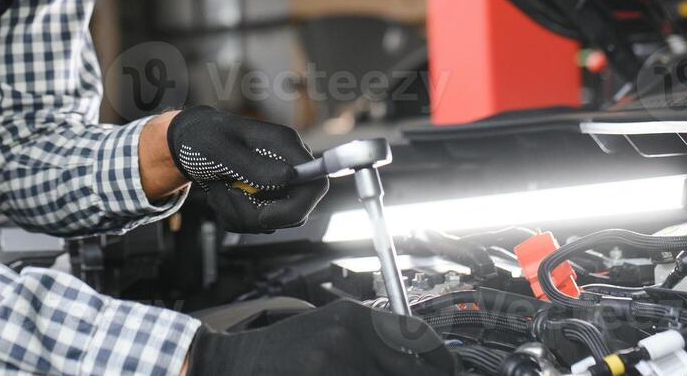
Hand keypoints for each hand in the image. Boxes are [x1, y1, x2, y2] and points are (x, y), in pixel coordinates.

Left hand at [165, 105, 328, 232]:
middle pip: (294, 213)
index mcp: (284, 146)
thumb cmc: (203, 138)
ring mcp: (276, 185)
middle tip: (226, 194)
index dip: (298, 206)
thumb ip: (255, 165)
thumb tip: (291, 177)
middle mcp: (287, 166)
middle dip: (255, 214)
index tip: (263, 215)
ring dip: (238, 213)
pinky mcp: (263, 199)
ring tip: (218, 188)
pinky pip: (254, 224)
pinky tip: (221, 194)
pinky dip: (232, 215)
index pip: (316, 183)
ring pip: (270, 223)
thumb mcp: (222, 150)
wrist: (187, 146)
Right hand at [186, 300, 455, 374]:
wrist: (238, 364)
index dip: (441, 359)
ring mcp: (334, 365)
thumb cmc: (289, 349)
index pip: (417, 335)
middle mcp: (347, 337)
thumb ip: (374, 341)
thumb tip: (422, 360)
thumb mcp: (332, 329)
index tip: (449, 369)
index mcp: (354, 316)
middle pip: (410, 372)